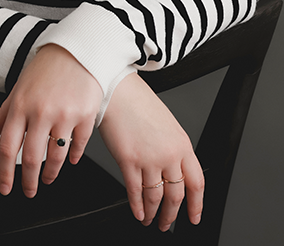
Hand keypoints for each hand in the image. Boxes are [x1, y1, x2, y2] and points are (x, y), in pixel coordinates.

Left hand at [0, 43, 102, 197]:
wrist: (78, 50)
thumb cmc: (46, 68)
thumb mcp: (19, 88)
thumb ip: (3, 114)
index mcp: (20, 105)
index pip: (7, 146)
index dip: (4, 173)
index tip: (5, 188)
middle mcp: (41, 112)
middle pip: (31, 158)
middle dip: (28, 182)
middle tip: (29, 192)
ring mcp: (64, 115)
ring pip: (56, 156)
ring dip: (51, 174)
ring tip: (48, 178)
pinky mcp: (85, 115)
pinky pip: (78, 146)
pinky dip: (73, 157)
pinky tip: (70, 160)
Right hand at [99, 72, 203, 230]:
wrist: (117, 90)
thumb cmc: (138, 101)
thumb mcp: (166, 123)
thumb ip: (173, 147)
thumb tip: (172, 170)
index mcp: (182, 144)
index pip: (197, 183)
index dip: (196, 204)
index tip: (194, 217)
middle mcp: (169, 155)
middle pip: (176, 195)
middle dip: (172, 215)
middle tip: (167, 224)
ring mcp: (149, 159)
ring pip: (155, 197)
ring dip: (153, 213)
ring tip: (149, 220)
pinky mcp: (128, 160)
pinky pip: (135, 192)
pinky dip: (137, 206)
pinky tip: (137, 212)